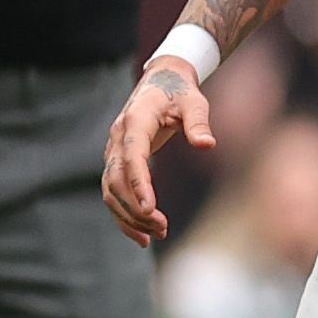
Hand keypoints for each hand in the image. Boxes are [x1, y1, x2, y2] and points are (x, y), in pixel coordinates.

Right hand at [100, 58, 216, 243]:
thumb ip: (198, 122)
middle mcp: (118, 137)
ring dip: (127, 215)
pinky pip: (113, 190)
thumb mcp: (194, 102)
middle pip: (116, 179)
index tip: (150, 210)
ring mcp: (114, 149)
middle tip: (162, 229)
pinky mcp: (118, 160)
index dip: (139, 184)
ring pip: (110, 188)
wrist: (162, 81)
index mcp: (135, 121)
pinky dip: (123, 213)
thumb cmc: (181, 92)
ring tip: (153, 236)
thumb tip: (207, 145)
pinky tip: (142, 234)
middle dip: (135, 208)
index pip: (132, 156)